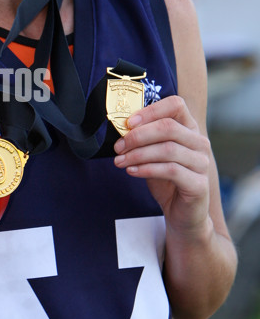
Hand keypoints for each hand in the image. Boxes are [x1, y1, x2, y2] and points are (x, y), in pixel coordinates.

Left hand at [113, 95, 211, 239]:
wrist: (182, 213)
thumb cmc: (166, 180)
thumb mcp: (152, 155)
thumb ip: (143, 140)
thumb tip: (121, 129)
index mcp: (189, 129)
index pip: (176, 105)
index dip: (151, 110)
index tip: (128, 122)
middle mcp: (199, 143)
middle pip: (168, 127)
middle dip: (138, 135)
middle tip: (118, 146)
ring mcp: (201, 163)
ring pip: (168, 149)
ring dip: (138, 154)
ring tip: (120, 161)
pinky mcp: (199, 184)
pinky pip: (171, 170)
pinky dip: (147, 169)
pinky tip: (132, 171)